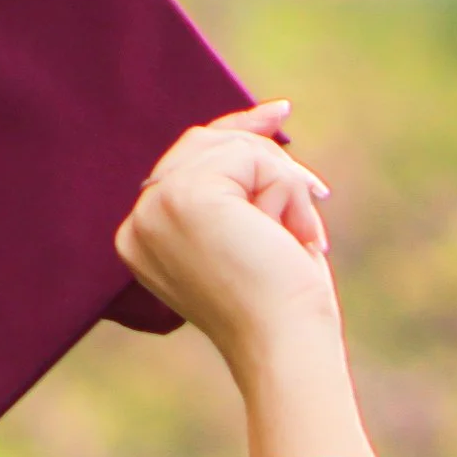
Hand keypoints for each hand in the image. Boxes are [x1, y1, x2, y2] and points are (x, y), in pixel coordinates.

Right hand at [116, 100, 336, 372]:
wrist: (285, 343)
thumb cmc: (282, 304)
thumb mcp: (256, 233)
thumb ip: (241, 185)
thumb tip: (270, 116)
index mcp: (143, 237)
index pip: (185, 161)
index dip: (237, 135)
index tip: (280, 113)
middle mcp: (138, 221)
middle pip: (205, 144)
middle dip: (269, 164)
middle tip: (317, 193)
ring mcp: (155, 206)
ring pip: (233, 148)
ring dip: (283, 187)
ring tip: (298, 239)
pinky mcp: (185, 196)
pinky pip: (249, 156)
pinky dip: (285, 190)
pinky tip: (290, 236)